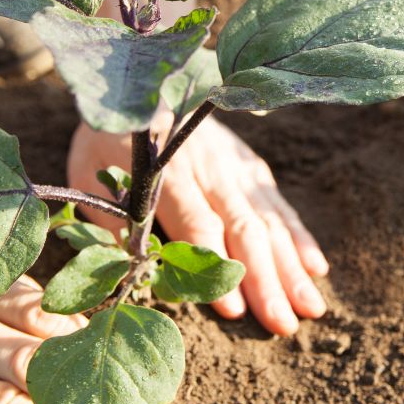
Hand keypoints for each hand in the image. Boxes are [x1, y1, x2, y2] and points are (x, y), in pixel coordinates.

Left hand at [68, 118, 327, 334]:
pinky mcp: (250, 165)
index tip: (235, 311)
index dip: (216, 268)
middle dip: (267, 282)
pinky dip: (300, 236)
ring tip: (312, 308)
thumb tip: (130, 269)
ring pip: (269, 221)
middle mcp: (210, 169)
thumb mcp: (87, 175)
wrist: (139, 77)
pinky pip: (279, 204)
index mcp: (166, 174)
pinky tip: (316, 267)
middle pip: (243, 230)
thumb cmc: (105, 138)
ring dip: (292, 267)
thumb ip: (109, 221)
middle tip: (285, 327)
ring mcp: (236, 166)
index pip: (197, 225)